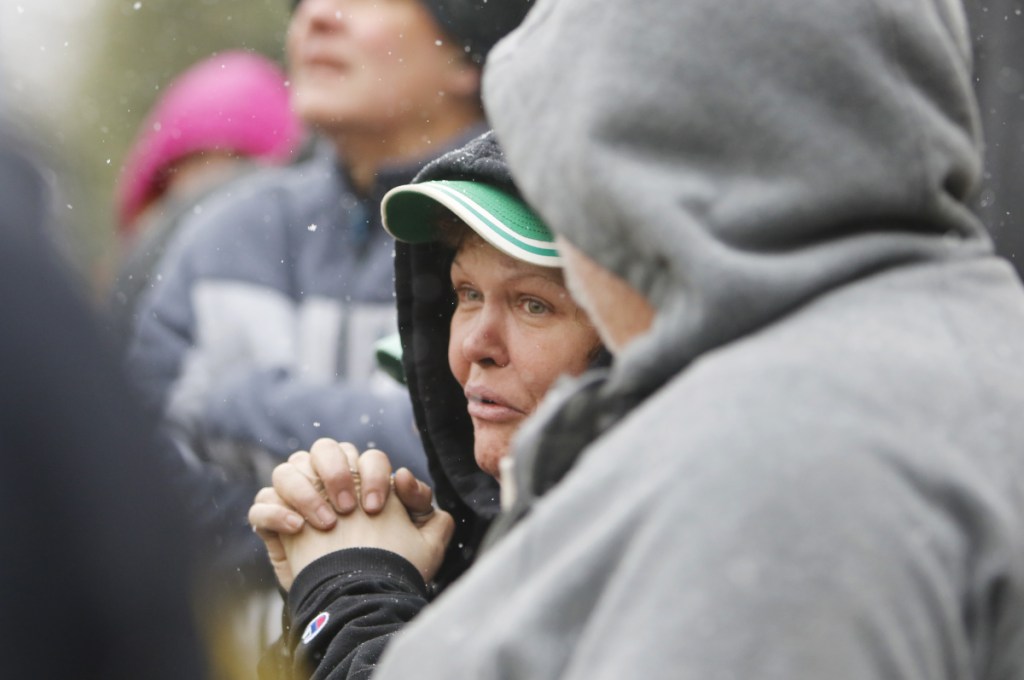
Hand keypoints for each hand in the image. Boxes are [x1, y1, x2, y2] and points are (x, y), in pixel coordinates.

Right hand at [249, 439, 442, 588]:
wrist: (356, 602)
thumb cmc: (388, 566)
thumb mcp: (422, 541)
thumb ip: (422, 505)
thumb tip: (403, 476)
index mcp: (360, 479)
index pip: (363, 456)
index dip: (372, 474)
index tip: (375, 508)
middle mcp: (326, 482)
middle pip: (322, 449)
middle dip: (336, 473)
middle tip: (348, 509)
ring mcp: (296, 500)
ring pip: (286, 471)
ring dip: (305, 492)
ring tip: (326, 524)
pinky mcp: (273, 525)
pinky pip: (261, 504)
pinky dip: (276, 512)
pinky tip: (297, 529)